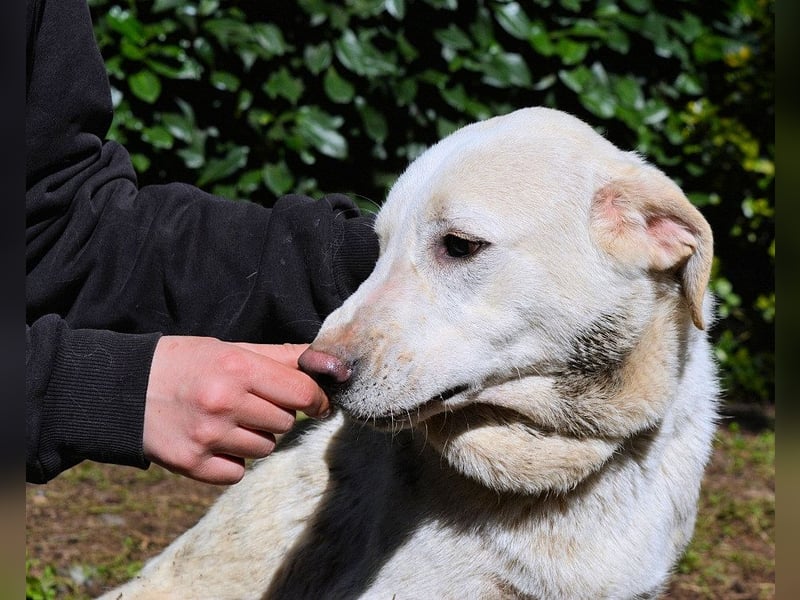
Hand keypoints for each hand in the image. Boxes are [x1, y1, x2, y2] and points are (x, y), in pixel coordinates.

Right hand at [143, 336, 329, 484]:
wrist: (122, 389)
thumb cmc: (186, 363)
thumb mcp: (230, 349)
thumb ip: (280, 357)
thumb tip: (329, 363)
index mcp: (237, 368)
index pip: (302, 392)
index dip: (317, 399)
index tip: (318, 402)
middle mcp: (224, 403)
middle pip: (285, 422)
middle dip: (276, 413)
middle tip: (250, 403)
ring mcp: (207, 436)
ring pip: (265, 448)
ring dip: (255, 437)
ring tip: (226, 420)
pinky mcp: (191, 464)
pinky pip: (238, 472)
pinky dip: (232, 461)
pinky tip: (213, 442)